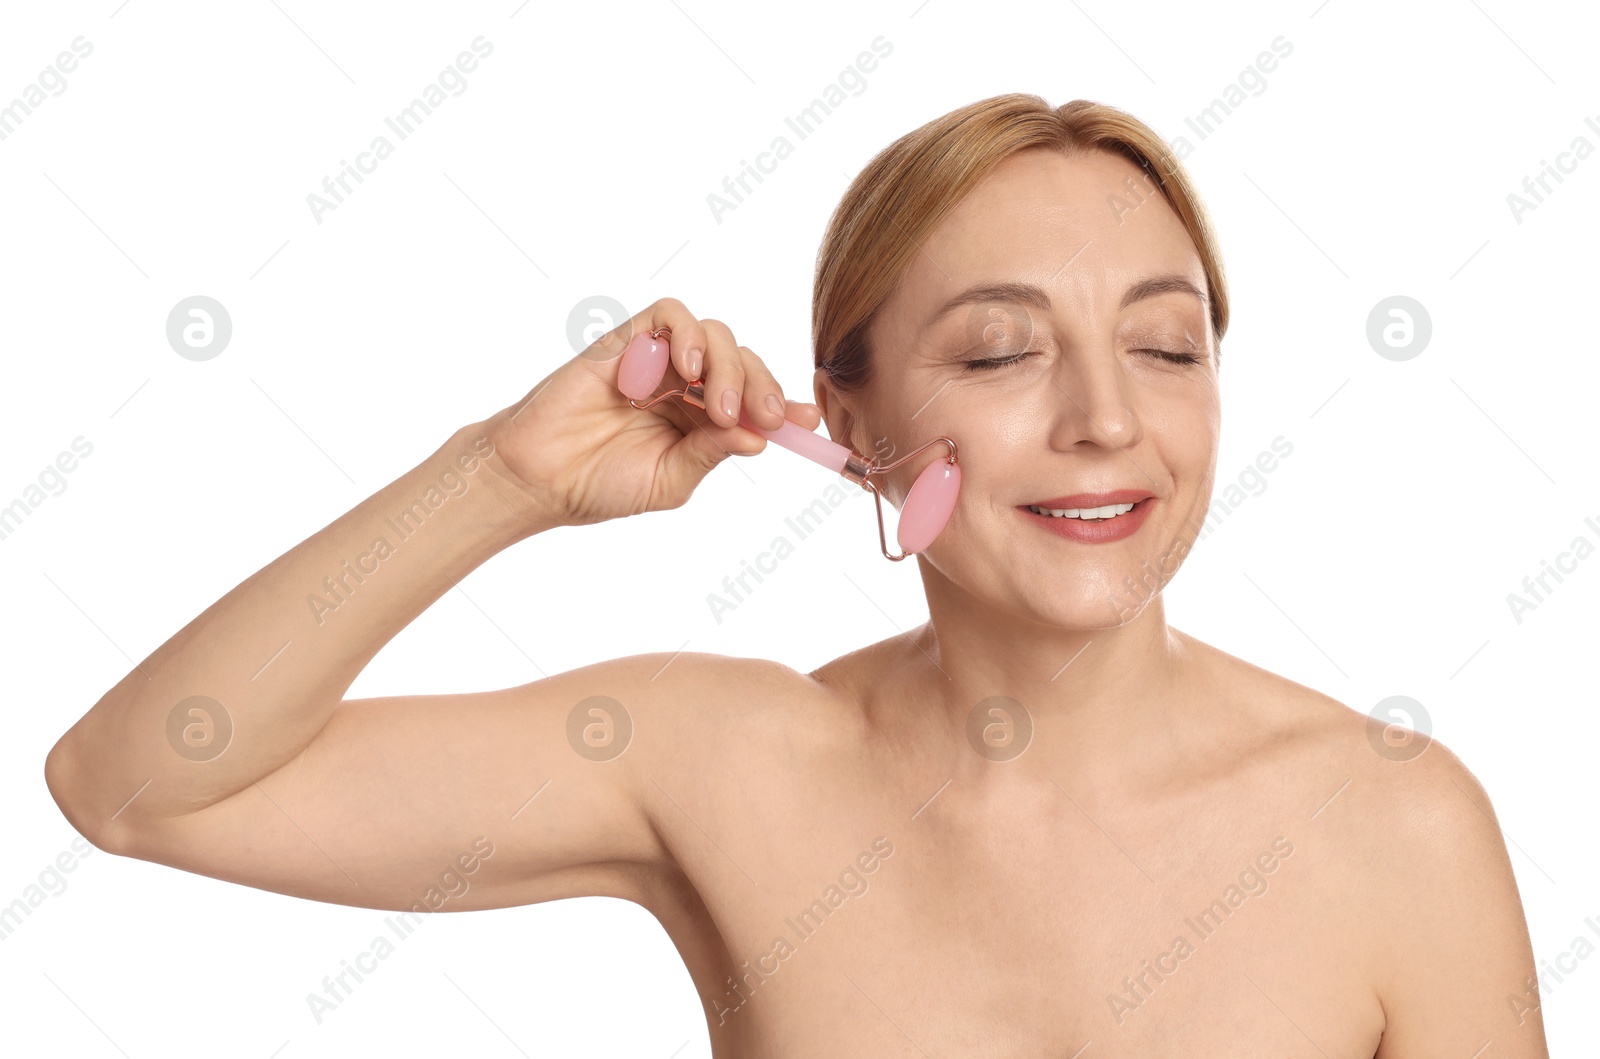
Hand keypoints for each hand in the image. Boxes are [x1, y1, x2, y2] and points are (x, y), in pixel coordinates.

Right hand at [478, 298, 822, 527]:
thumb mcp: (670, 480)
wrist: (539, 477)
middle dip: (762, 386)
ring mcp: (658, 361)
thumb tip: (760, 438)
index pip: (755, 400)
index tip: (808, 422)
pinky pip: (669, 314)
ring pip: (714, 335)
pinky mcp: (627, 340)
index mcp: (702, 421)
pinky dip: (686, 334)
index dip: (785, 406)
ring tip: (720, 407)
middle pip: (742, 362)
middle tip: (763, 416)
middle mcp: (686, 386)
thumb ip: (711, 454)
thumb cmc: (599, 484)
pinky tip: (686, 370)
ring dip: (729, 366)